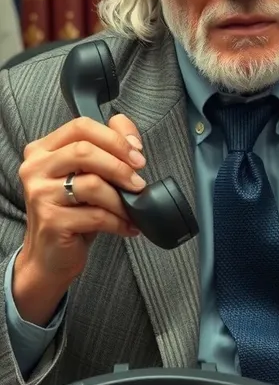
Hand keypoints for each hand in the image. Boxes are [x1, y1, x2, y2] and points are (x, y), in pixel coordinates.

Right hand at [14, 114, 146, 321]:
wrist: (48, 257)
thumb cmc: (71, 213)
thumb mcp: (88, 176)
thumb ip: (107, 148)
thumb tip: (132, 137)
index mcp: (43, 150)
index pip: (81, 127)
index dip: (114, 138)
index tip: (137, 154)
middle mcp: (36, 168)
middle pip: (85, 151)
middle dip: (120, 166)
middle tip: (138, 182)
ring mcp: (40, 194)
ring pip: (92, 184)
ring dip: (121, 198)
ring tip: (132, 208)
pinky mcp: (50, 221)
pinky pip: (96, 215)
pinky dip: (119, 221)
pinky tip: (127, 226)